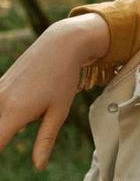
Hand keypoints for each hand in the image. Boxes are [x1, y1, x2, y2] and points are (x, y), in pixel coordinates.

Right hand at [0, 13, 109, 169]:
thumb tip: (39, 166)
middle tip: (37, 111)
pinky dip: (10, 108)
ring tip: (39, 97)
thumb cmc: (64, 78)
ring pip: (0, 116)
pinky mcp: (0, 82)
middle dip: (6, 132)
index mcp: (14, 112)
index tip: (3, 155)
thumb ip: (45, 140)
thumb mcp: (59, 111)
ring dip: (10, 119)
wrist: (61, 44)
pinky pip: (1, 102)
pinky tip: (32, 92)